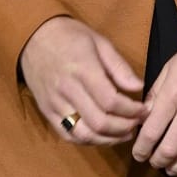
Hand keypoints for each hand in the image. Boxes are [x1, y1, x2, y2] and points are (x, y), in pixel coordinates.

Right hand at [19, 16, 149, 144]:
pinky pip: (68, 135)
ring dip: (108, 140)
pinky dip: (89, 141)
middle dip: (124, 127)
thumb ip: (119, 67)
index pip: (110, 101)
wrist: (32, 37)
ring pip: (84, 134)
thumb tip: (138, 87)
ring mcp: (54, 104)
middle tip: (138, 123)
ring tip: (125, 134)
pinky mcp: (46, 112)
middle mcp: (67, 90)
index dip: (132, 111)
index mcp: (82, 69)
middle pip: (99, 122)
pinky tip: (103, 136)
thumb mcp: (99, 42)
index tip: (144, 109)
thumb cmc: (69, 36)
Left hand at [131, 25, 176, 174]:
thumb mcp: (171, 66)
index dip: (141, 149)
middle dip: (157, 161)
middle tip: (153, 162)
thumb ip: (156, 92)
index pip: (151, 132)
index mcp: (174, 93)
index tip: (138, 154)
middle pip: (170, 149)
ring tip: (171, 168)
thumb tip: (143, 117)